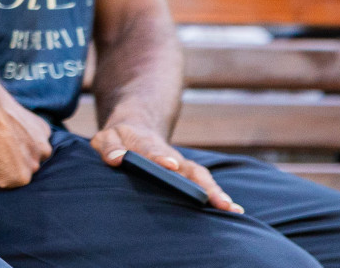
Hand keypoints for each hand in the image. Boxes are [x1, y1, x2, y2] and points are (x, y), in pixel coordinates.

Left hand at [91, 120, 240, 212]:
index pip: (153, 151)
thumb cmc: (119, 138)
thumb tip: (117, 159)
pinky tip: (233, 212)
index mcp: (146, 145)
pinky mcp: (187, 175)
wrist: (136, 127)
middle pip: (188, 169)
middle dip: (202, 184)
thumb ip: (108, 147)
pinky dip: (217, 196)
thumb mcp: (106, 138)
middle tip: (216, 200)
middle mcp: (170, 156)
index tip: (171, 166)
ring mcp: (181, 166)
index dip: (161, 158)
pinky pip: (204, 185)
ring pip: (201, 177)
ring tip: (231, 209)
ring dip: (215, 192)